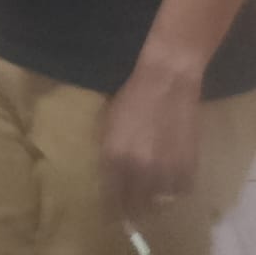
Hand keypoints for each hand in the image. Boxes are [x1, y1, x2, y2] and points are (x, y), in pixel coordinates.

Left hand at [102, 62, 201, 220]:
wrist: (166, 81)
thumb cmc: (131, 96)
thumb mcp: (108, 123)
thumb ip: (108, 152)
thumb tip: (111, 177)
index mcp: (114, 155)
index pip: (112, 196)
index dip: (113, 208)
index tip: (113, 214)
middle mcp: (138, 168)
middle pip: (136, 205)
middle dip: (133, 208)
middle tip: (133, 205)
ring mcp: (165, 169)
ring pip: (160, 202)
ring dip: (154, 198)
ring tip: (151, 188)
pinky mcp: (188, 167)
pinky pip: (179, 191)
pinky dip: (174, 188)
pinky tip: (168, 176)